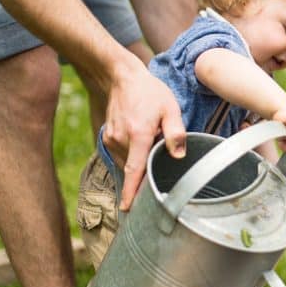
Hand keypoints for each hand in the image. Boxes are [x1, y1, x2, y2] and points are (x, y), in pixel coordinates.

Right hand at [103, 64, 185, 209]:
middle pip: (134, 166)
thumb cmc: (150, 92)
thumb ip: (176, 133)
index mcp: (138, 135)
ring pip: (128, 160)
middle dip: (146, 170)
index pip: (134, 170)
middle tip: (157, 164)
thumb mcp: (171, 108)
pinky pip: (121, 154)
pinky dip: (131, 153)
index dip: (131, 191)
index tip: (127, 209)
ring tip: (150, 139)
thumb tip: (179, 156)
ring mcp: (111, 138)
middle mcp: (121, 139)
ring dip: (139, 159)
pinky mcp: (107, 137)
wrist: (123, 77)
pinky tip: (140, 140)